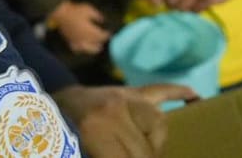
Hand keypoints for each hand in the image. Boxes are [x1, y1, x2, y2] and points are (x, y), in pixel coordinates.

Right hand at [51, 1, 110, 54]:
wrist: (61, 14)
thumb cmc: (75, 11)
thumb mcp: (89, 9)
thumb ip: (97, 16)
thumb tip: (103, 20)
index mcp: (90, 31)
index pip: (102, 36)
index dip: (107, 35)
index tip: (109, 33)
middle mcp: (85, 39)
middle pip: (96, 45)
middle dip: (101, 43)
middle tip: (104, 40)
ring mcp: (77, 42)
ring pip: (88, 50)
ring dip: (94, 49)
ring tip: (98, 47)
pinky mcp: (71, 42)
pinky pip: (78, 50)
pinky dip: (83, 50)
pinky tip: (84, 48)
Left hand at [52, 84, 197, 157]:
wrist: (44, 104)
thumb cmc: (57, 137)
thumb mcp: (78, 152)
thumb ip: (109, 154)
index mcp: (98, 131)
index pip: (135, 157)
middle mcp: (115, 111)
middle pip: (146, 147)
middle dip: (146, 157)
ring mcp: (124, 97)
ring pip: (156, 123)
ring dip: (155, 143)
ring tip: (151, 151)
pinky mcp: (128, 91)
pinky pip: (159, 90)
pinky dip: (178, 93)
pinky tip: (197, 99)